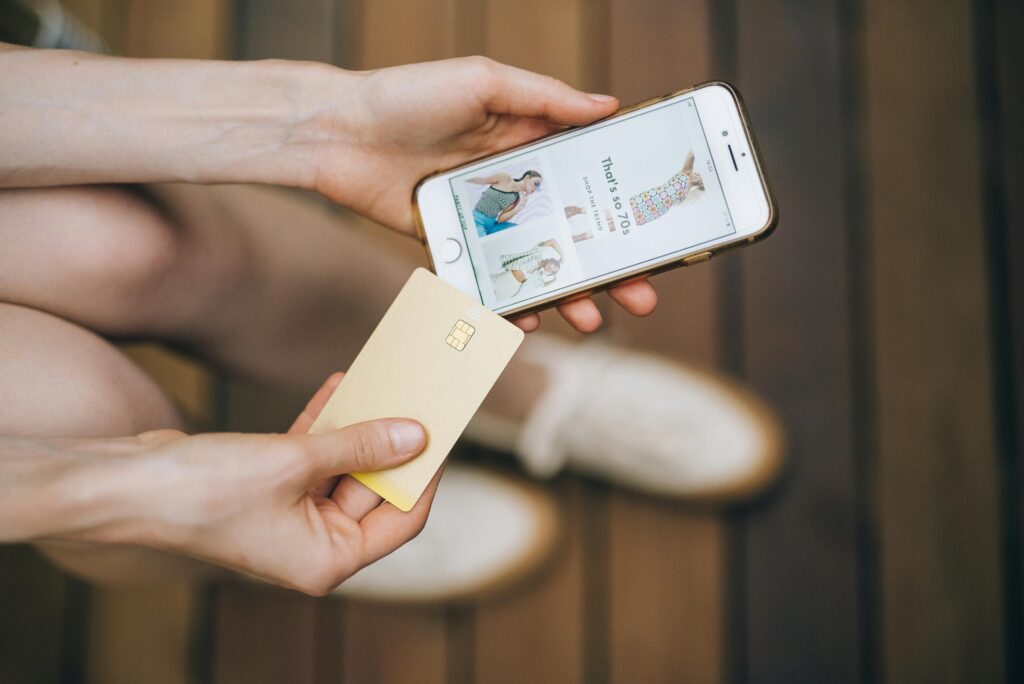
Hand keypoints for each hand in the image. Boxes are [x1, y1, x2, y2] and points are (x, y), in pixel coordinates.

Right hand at [76, 374, 436, 595]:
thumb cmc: (202, 491)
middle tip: (418, 400)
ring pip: (344, 467)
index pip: (401, 520)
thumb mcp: (294, 463)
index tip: (443, 436)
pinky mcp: (271, 487)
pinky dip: (325, 424)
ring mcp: (292, 516)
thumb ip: (359, 448)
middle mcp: (313, 544)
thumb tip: (414, 436)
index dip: (425, 476)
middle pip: (373, 491)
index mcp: (326, 559)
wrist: (126, 483)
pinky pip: (313, 455)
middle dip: (392, 443)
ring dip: (359, 427)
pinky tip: (340, 388)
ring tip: (384, 384)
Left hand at [306, 56, 657, 332]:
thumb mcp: (483, 81)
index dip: (622, 207)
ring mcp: (483, 218)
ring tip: (590, 319)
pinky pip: (488, 278)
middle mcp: (512, 183)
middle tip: (640, 296)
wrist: (334, 132)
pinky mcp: (451, 243)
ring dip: (565, 293)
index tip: (656, 233)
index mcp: (528, 141)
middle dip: (609, 266)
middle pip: (571, 231)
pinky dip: (507, 301)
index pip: (588, 178)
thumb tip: (608, 105)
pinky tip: (528, 319)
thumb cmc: (406, 94)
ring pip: (535, 261)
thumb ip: (544, 97)